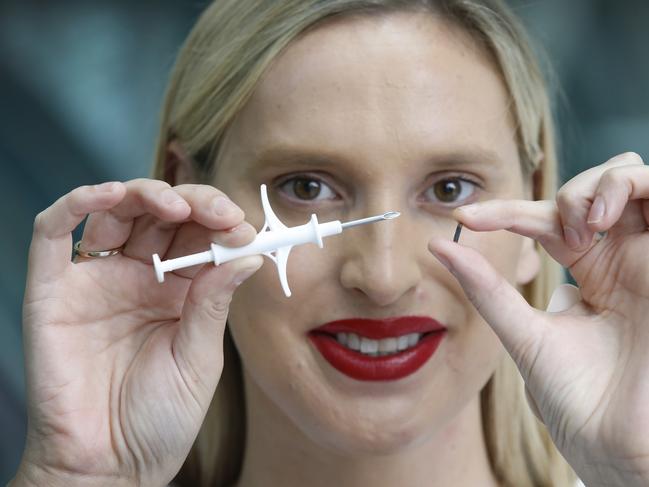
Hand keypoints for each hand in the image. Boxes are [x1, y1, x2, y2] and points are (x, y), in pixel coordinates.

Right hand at [13, 179, 262, 486]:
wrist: (109, 466)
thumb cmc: (159, 419)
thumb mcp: (200, 357)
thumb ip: (216, 301)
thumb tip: (249, 252)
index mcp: (179, 292)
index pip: (197, 236)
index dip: (218, 222)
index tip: (241, 225)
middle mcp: (139, 279)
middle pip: (160, 216)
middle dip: (191, 203)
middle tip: (217, 211)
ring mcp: (96, 280)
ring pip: (115, 212)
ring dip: (144, 194)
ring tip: (174, 206)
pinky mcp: (54, 289)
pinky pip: (55, 232)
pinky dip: (78, 203)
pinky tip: (109, 195)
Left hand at [428, 153, 648, 486]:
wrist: (618, 443)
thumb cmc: (576, 399)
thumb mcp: (523, 332)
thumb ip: (486, 288)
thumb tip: (440, 248)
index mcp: (588, 273)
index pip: (544, 221)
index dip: (505, 212)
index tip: (464, 219)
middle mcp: (620, 260)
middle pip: (593, 189)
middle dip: (563, 195)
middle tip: (552, 232)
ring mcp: (648, 258)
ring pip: (629, 180)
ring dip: (595, 186)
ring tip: (578, 225)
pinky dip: (628, 186)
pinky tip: (600, 219)